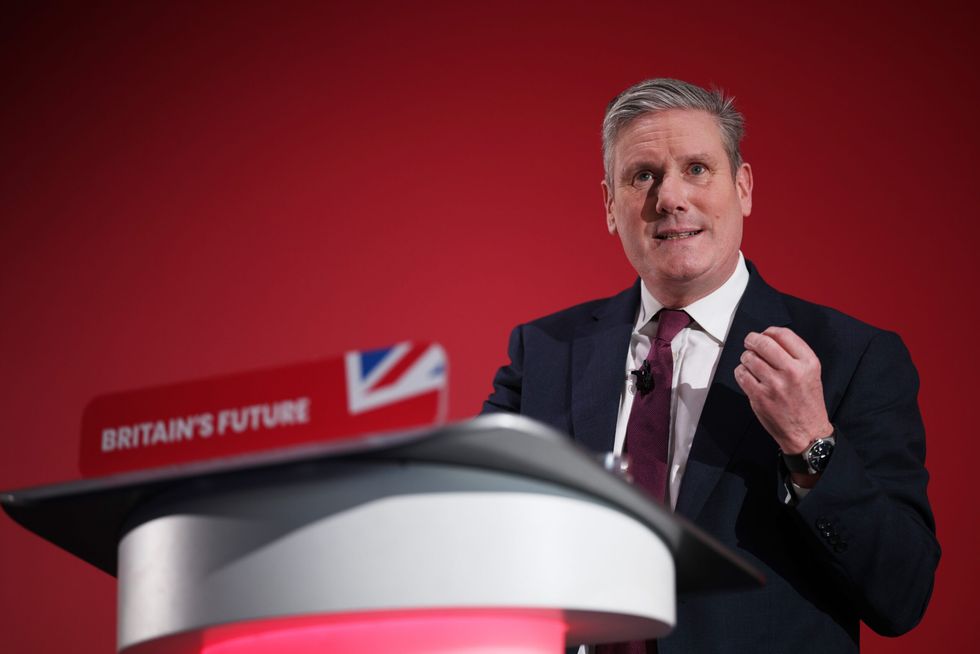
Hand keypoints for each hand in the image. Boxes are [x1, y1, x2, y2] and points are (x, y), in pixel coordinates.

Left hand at [734, 327, 833, 457]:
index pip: (783, 334)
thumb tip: (768, 337)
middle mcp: (792, 371)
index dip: (768, 332)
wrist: (807, 432)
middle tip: (749, 342)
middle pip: (763, 343)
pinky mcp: (759, 396)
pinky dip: (741, 372)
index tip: (764, 335)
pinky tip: (748, 375)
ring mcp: (774, 384)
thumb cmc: (807, 402)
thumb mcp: (811, 372)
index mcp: (808, 363)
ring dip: (746, 358)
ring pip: (749, 358)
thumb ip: (794, 354)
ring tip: (751, 363)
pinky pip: (741, 374)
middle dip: (752, 340)